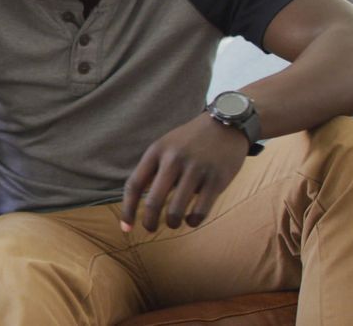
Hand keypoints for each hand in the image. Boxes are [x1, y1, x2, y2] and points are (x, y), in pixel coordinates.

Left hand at [120, 113, 246, 231]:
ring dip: (172, 223)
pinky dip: (193, 221)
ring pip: (176, 210)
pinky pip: (200, 211)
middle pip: (153, 201)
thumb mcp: (166, 145)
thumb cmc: (190, 140)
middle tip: (150, 229)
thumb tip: (137, 203)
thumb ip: (152, 169)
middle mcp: (174, 160)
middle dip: (149, 222)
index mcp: (156, 151)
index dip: (127, 209)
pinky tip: (191, 220)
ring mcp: (196, 169)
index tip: (126, 228)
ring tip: (173, 223)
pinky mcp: (217, 179)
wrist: (226, 124)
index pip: (134, 185)